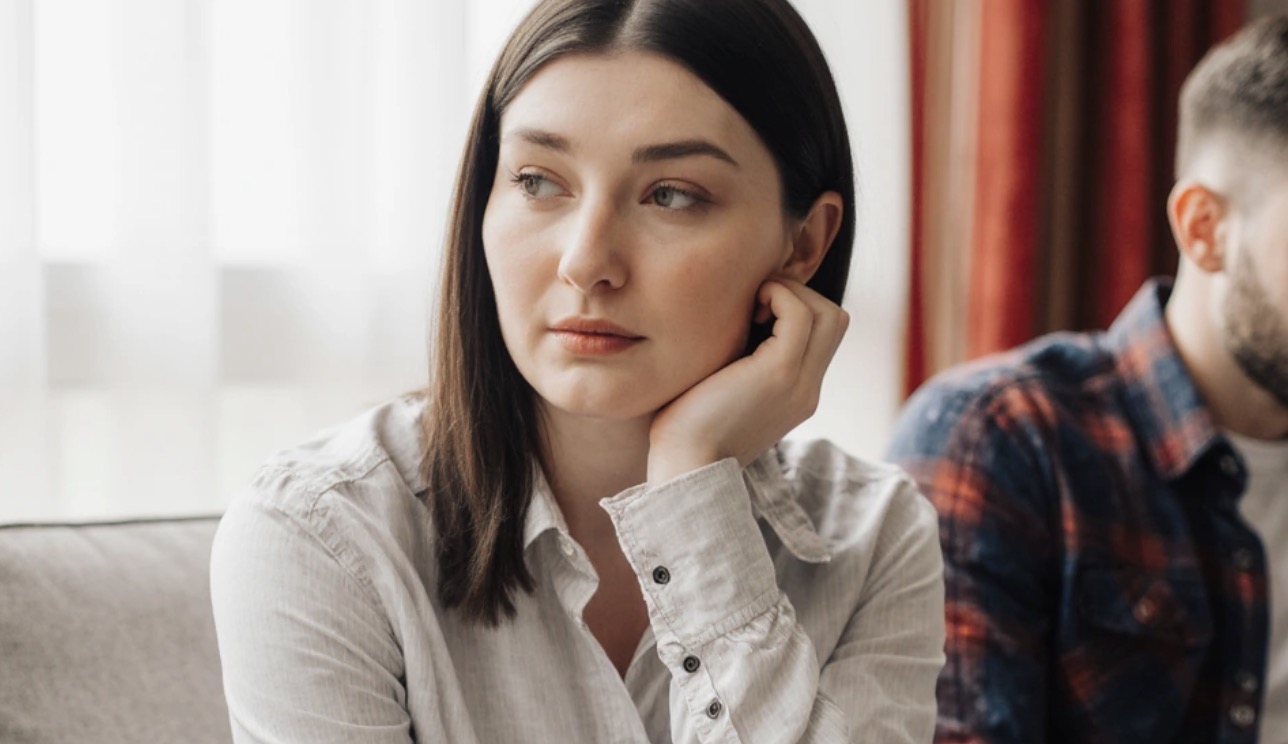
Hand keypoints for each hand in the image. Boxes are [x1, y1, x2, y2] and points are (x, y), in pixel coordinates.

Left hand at [646, 278, 848, 484]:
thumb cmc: (688, 429)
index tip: (756, 312)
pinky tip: (749, 306)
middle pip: (836, 319)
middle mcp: (808, 390)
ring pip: (828, 314)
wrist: (685, 467)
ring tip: (753, 306)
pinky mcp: (780, 374)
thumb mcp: (726, 391)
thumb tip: (736, 328)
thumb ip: (743, 366)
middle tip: (757, 305)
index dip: (798, 308)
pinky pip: (799, 315)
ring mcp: (799, 383)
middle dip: (800, 296)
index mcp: (798, 395)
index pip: (825, 336)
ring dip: (791, 294)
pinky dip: (778, 295)